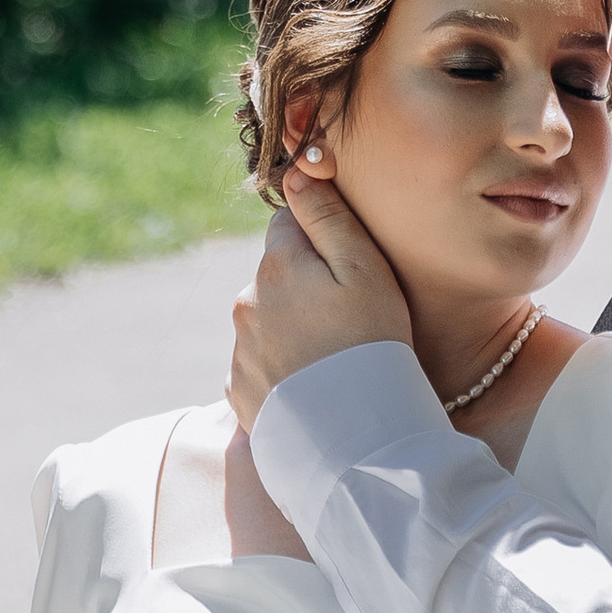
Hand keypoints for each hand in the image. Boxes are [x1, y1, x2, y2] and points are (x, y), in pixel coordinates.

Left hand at [226, 170, 411, 431]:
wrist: (356, 440)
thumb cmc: (372, 345)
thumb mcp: (365, 269)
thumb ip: (328, 216)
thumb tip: (296, 172)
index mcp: (276, 265)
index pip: (288, 223)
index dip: (321, 240)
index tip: (348, 269)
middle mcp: (246, 303)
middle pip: (276, 274)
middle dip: (305, 285)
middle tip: (348, 318)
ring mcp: (239, 352)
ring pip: (268, 320)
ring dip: (293, 327)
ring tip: (334, 358)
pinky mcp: (239, 393)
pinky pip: (261, 365)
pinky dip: (283, 369)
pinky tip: (315, 387)